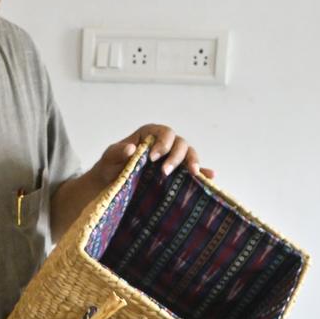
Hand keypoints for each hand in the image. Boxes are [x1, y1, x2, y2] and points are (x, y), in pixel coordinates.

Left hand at [92, 124, 213, 186]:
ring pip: (189, 154)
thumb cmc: (110, 168)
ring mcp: (172, 158)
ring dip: (192, 162)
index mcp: (150, 134)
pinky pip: (192, 170)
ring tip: (192, 174)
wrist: (111, 185)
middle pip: (180, 144)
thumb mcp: (109, 158)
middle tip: (165, 172)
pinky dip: (203, 173)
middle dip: (176, 157)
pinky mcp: (176, 173)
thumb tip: (132, 149)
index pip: (164, 133)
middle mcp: (165, 144)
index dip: (163, 143)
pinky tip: (210, 177)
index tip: (152, 159)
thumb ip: (118, 152)